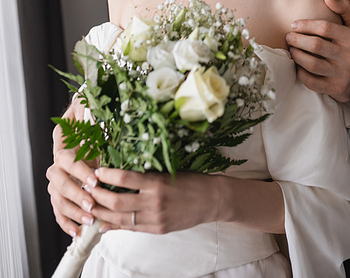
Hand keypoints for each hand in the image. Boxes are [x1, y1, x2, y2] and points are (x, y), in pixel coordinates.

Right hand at [46, 101, 99, 236]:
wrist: (86, 122)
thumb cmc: (91, 120)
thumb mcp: (93, 117)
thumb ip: (94, 120)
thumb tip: (101, 122)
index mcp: (63, 145)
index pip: (66, 160)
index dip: (79, 171)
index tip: (94, 180)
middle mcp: (57, 164)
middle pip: (59, 182)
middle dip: (76, 195)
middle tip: (92, 203)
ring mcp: (56, 180)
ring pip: (57, 198)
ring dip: (73, 211)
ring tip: (89, 220)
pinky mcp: (60, 193)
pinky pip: (58, 210)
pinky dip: (66, 222)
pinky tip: (76, 231)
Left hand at [86, 168, 220, 233]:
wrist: (211, 200)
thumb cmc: (190, 180)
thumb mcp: (168, 172)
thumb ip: (146, 177)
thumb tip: (120, 176)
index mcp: (157, 182)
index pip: (125, 178)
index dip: (107, 175)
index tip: (96, 171)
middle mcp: (154, 201)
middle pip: (117, 202)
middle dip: (98, 196)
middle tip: (86, 189)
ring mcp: (155, 218)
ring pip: (121, 219)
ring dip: (102, 213)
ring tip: (89, 206)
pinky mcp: (158, 229)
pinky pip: (131, 229)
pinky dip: (114, 227)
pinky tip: (103, 224)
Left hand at [286, 0, 349, 101]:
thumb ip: (345, 7)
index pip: (325, 28)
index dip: (306, 25)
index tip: (295, 24)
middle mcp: (349, 57)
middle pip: (316, 45)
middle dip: (298, 39)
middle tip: (289, 36)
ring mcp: (342, 74)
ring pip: (312, 64)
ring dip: (297, 55)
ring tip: (291, 49)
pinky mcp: (335, 88)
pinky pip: (312, 82)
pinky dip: (301, 74)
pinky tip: (298, 66)